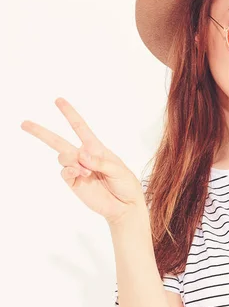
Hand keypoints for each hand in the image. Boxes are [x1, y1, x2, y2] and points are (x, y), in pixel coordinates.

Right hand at [21, 97, 144, 225]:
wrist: (125, 206)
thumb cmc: (126, 185)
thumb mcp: (119, 170)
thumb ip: (101, 162)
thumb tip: (81, 155)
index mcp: (96, 148)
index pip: (80, 128)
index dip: (69, 114)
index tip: (59, 100)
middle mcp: (84, 157)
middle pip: (58, 142)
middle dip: (41, 132)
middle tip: (24, 123)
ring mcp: (77, 170)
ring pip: (62, 157)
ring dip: (72, 161)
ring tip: (87, 172)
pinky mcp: (74, 183)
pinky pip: (64, 173)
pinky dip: (70, 171)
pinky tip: (80, 174)